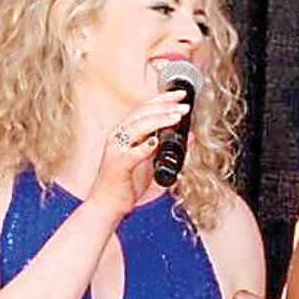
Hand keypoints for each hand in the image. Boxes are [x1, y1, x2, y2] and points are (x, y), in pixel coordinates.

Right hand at [86, 90, 190, 216]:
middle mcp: (119, 136)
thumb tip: (190, 135)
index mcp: (126, 132)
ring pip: (137, 127)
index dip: (162, 99)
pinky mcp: (117, 165)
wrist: (108, 203)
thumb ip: (168, 147)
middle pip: (141, 113)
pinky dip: (143, 147)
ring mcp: (116, 150)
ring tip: (176, 117)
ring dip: (158, 120)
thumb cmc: (127, 181)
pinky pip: (131, 154)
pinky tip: (155, 142)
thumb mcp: (153, 161)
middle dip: (164, 106)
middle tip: (183, 105)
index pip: (145, 108)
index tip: (181, 95)